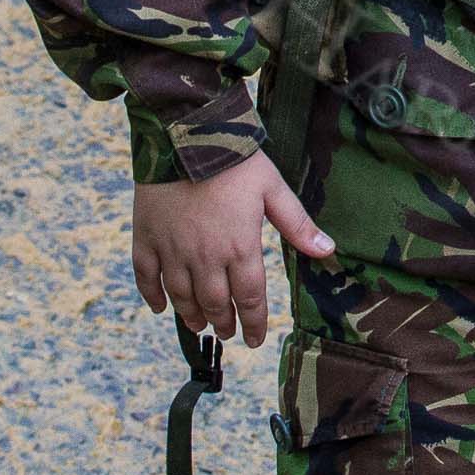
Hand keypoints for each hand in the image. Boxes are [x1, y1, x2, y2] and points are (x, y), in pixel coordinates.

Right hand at [132, 148, 333, 347]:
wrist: (186, 135)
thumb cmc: (235, 160)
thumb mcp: (273, 188)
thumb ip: (297, 224)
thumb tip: (329, 250)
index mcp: (239, 247)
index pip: (249, 299)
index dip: (253, 323)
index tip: (255, 340)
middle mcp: (204, 258)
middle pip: (214, 303)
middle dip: (223, 322)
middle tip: (227, 332)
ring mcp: (172, 250)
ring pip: (181, 296)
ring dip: (192, 315)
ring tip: (200, 325)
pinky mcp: (145, 238)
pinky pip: (146, 277)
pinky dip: (152, 296)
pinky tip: (161, 307)